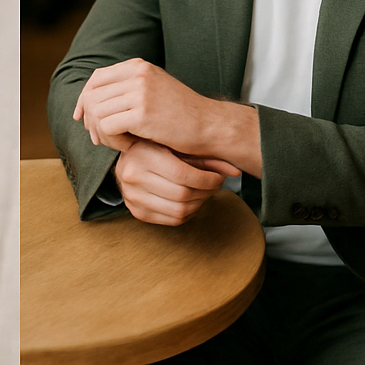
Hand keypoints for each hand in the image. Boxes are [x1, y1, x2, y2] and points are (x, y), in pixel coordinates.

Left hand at [75, 59, 263, 176]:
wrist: (209, 126)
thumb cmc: (181, 114)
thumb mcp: (153, 90)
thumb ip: (127, 89)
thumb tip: (91, 101)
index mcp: (138, 66)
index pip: (96, 78)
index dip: (85, 99)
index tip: (83, 118)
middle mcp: (137, 74)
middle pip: (92, 95)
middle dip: (90, 119)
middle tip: (100, 138)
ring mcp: (140, 92)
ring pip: (97, 112)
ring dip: (102, 133)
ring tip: (117, 143)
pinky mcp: (142, 114)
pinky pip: (108, 127)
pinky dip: (112, 141)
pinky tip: (127, 146)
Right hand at [114, 137, 235, 224]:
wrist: (127, 159)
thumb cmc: (157, 147)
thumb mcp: (177, 145)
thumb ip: (205, 157)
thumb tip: (236, 171)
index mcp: (142, 154)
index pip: (182, 175)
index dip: (207, 179)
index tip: (218, 177)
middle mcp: (132, 177)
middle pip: (183, 195)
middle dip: (206, 192)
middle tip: (214, 184)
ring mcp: (132, 197)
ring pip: (180, 211)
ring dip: (200, 204)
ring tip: (204, 191)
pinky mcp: (137, 212)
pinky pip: (173, 220)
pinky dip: (189, 213)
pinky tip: (191, 200)